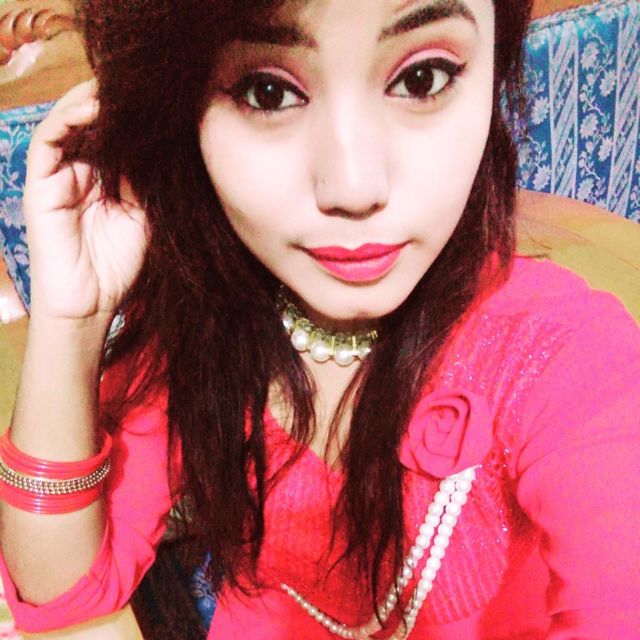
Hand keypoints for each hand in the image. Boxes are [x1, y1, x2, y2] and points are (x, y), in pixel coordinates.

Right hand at [23, 80, 148, 323]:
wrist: (93, 303)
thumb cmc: (119, 265)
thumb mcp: (143, 215)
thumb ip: (145, 180)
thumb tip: (159, 141)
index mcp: (101, 179)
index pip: (112, 135)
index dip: (130, 117)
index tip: (158, 101)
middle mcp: (77, 172)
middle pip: (89, 123)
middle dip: (112, 102)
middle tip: (140, 87)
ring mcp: (55, 176)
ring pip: (66, 123)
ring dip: (89, 102)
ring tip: (117, 89)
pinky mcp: (39, 185)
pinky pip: (48, 141)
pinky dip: (68, 119)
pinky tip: (95, 108)